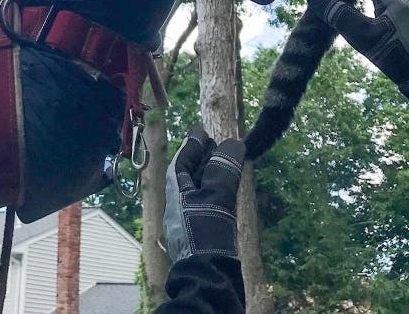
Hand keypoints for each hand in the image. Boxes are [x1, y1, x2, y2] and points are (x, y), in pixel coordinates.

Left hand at [163, 125, 244, 261]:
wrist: (208, 278)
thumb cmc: (206, 234)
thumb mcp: (215, 197)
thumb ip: (223, 169)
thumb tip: (233, 143)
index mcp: (175, 191)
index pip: (181, 159)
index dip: (192, 144)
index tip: (203, 130)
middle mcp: (179, 203)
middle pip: (189, 173)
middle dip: (203, 157)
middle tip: (219, 144)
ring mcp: (189, 218)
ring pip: (199, 189)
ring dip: (212, 174)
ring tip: (228, 163)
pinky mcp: (202, 232)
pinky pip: (208, 203)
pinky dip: (218, 192)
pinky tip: (229, 193)